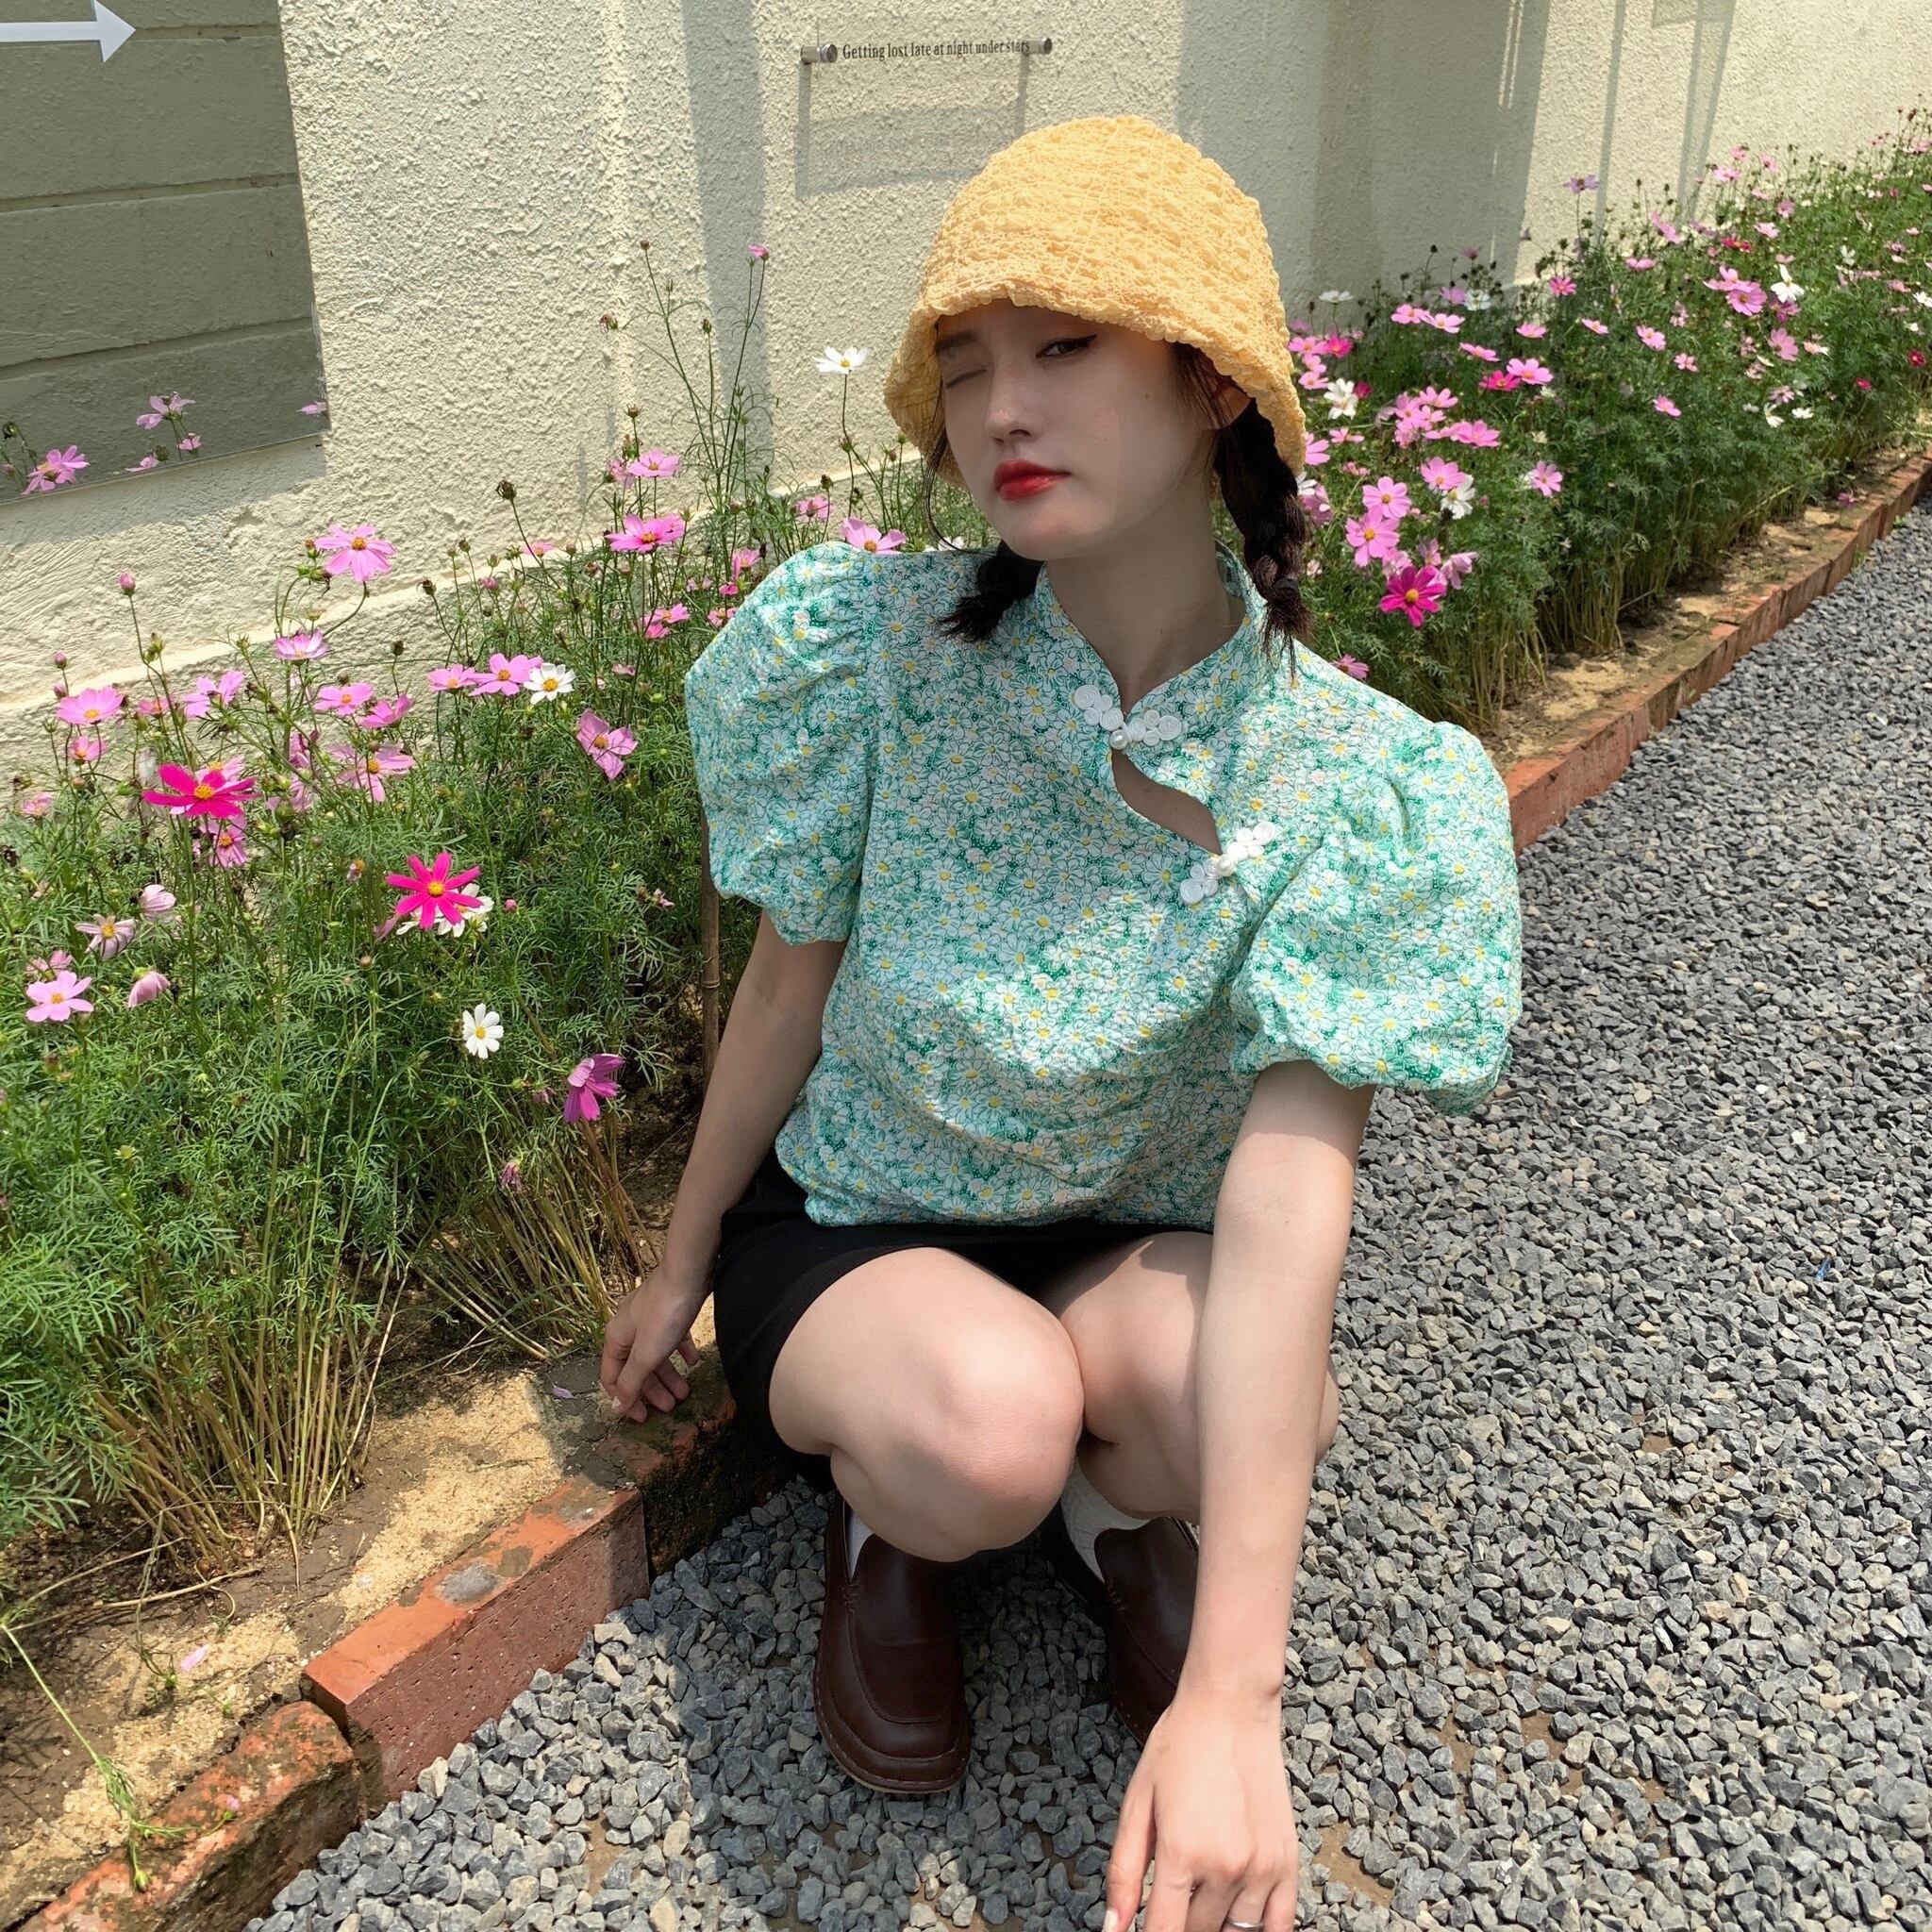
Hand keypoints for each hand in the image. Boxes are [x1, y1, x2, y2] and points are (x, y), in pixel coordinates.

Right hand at [598, 1257, 709, 1422]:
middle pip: (635, 1368)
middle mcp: (628, 1329)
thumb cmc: (664, 1315)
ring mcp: (649, 1318)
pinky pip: (672, 1338)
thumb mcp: (646, 1354)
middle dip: (652, 1390)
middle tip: (671, 1408)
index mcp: (616, 1339)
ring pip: (654, 1354)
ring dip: (668, 1376)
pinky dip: (680, 1352)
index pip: (612, 1378)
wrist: (689, 1273)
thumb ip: (631, 1381)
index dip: (625, 1400)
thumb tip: (615, 1407)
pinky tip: (694, 1362)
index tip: (644, 1418)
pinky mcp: (669, 1311)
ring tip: (685, 1392)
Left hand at [1102, 1688, 1299, 1931]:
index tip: (1144, 1930)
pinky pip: (1279, 1926)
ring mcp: (1262, 1868)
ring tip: (1199, 1895)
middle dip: (1178, 1923)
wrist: (1232, 1707)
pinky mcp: (1288, 1863)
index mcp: (1181, 1854)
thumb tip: (1114, 1928)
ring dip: (1212, 1924)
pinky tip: (1237, 1917)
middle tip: (1170, 1895)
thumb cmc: (1180, 1747)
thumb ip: (1123, 1871)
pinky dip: (1258, 1931)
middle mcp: (1225, 1868)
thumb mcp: (1137, 1802)